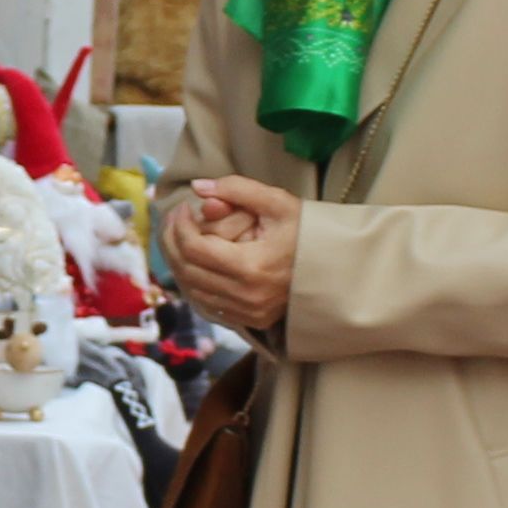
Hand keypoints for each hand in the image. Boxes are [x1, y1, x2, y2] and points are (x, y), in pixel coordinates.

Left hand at [166, 176, 298, 337]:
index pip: (194, 248)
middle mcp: (245, 295)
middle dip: (172, 242)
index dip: (180, 226)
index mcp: (251, 266)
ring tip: (180, 238)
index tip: (183, 208)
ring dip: (179, 263)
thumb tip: (198, 187)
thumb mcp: (278, 203)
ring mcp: (247, 312)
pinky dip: (194, 283)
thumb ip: (237, 189)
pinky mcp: (249, 320)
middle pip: (187, 270)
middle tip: (174, 220)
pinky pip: (207, 304)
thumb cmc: (307, 232)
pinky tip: (195, 262)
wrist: (335, 268)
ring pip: (192, 290)